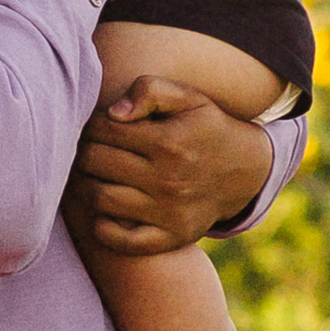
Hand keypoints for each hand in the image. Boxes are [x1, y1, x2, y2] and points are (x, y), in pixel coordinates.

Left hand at [66, 74, 275, 256]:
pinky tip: (105, 208)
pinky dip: (102, 226)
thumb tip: (114, 114)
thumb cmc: (207, 128)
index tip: (98, 126)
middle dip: (84, 150)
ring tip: (93, 174)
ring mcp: (168, 213)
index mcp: (169, 142)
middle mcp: (168, 180)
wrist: (245, 172)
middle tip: (89, 148)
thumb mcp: (189, 98)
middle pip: (95, 162)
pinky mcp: (170, 238)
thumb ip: (150, 90)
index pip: (102, 129)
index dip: (91, 124)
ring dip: (85, 184)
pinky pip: (119, 240)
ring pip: (99, 198)